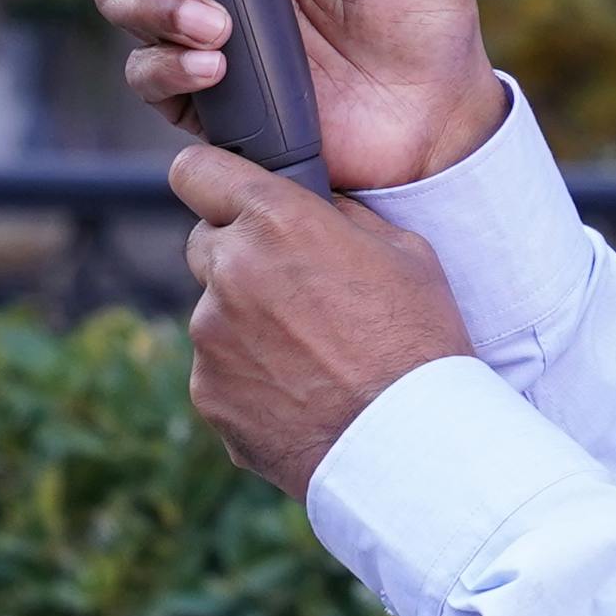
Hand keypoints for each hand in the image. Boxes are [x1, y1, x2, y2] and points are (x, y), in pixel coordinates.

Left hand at [171, 143, 469, 493]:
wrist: (408, 445)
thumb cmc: (419, 342)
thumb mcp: (404, 251)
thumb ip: (340, 216)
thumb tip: (313, 205)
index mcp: (276, 220)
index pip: (196, 171)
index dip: (212, 182)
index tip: (225, 196)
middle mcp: (230, 271)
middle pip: (205, 244)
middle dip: (241, 257)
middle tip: (297, 292)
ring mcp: (210, 337)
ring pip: (215, 314)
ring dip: (248, 325)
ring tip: (313, 359)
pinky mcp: (207, 393)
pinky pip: (220, 371)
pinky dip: (249, 379)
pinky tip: (300, 395)